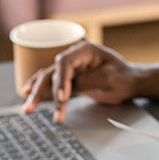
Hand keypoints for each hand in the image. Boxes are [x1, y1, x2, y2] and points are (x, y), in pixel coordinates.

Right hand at [21, 41, 139, 121]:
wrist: (131, 82)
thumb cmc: (123, 77)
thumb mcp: (108, 79)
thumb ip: (86, 82)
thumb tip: (65, 89)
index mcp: (85, 50)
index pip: (64, 63)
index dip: (60, 80)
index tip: (62, 97)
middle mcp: (74, 57)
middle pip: (52, 72)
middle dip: (40, 91)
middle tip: (31, 107)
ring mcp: (71, 68)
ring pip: (48, 79)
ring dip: (36, 94)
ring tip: (27, 109)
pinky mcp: (70, 79)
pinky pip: (52, 84)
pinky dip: (40, 91)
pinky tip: (28, 94)